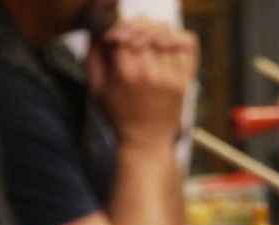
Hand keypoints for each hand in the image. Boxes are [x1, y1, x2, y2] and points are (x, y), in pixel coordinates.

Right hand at [86, 18, 198, 148]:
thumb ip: (92, 57)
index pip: (123, 30)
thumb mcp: (96, 89)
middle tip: (134, 40)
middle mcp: (148, 72)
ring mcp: (169, 76)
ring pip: (165, 33)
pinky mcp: (184, 81)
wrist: (146, 142)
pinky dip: (177, 40)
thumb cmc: (119, 116)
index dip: (119, 29)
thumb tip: (97, 29)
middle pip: (145, 27)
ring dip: (156, 32)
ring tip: (150, 43)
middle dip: (137, 29)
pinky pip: (185, 46)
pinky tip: (167, 48)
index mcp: (124, 72)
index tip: (117, 39)